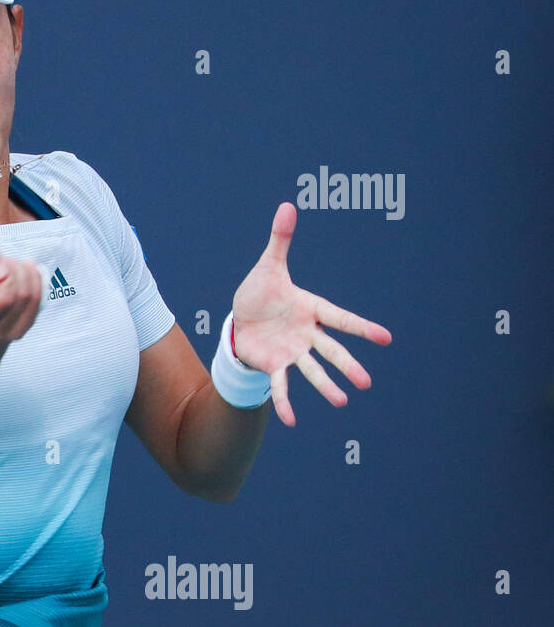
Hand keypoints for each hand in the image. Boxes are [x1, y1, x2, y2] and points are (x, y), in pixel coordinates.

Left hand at [231, 202, 392, 426]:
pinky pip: (282, 386)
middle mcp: (306, 334)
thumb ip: (281, 240)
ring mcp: (292, 352)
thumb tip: (287, 205)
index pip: (340, 318)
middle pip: (330, 350)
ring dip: (326, 387)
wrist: (240, 317)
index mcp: (311, 309)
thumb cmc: (260, 292)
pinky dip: (285, 402)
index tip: (386, 338)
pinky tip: (292, 421)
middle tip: (366, 382)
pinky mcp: (275, 365)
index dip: (362, 328)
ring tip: (342, 402)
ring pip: (312, 370)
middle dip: (347, 365)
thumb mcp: (268, 265)